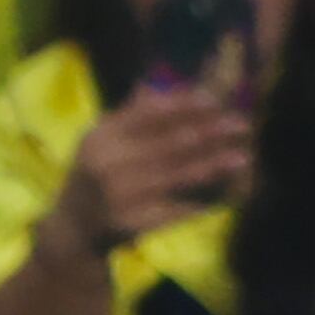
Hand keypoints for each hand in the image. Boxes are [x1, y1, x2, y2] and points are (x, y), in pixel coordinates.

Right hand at [43, 85, 251, 258]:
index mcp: (101, 136)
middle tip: (240, 125)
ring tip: (242, 157)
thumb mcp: (102, 142)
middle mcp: (107, 164)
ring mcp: (119, 196)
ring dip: (213, 165)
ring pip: (176, 176)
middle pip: (168, 144)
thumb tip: (159, 84)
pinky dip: (201, 202)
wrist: (72, 230)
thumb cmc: (95, 177)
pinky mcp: (131, 224)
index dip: (183, 106)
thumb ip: (129, 116)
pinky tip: (225, 195)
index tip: (214, 100)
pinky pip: (175, 210)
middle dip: (208, 132)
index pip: (147, 114)